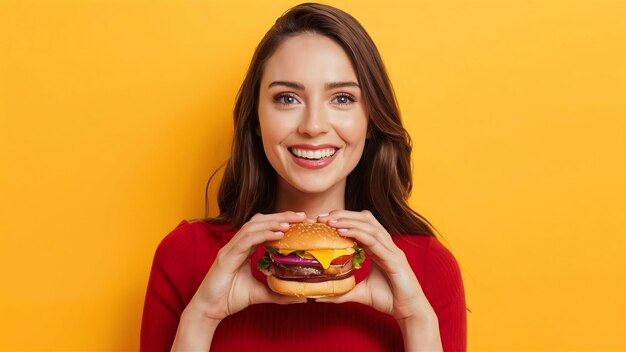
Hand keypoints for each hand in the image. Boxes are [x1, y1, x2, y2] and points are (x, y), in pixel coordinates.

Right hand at [186, 211, 307, 321]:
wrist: (208, 311)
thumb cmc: (229, 299)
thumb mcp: (260, 294)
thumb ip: (279, 293)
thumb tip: (302, 296)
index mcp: (243, 249)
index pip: (263, 228)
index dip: (281, 222)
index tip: (300, 221)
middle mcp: (236, 245)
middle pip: (259, 222)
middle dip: (281, 216)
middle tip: (301, 215)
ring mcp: (230, 249)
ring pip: (252, 227)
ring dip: (273, 223)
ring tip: (291, 223)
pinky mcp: (226, 258)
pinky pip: (246, 241)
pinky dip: (262, 235)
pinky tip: (278, 234)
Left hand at [316, 210, 435, 321]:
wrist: (410, 312)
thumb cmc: (389, 299)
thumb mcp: (360, 293)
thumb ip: (342, 291)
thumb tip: (320, 295)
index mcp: (379, 248)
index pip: (361, 225)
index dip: (343, 219)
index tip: (323, 220)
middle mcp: (386, 245)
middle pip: (365, 219)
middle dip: (344, 215)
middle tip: (323, 217)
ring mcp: (391, 250)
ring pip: (370, 226)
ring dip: (349, 221)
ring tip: (330, 221)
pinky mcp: (394, 260)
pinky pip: (375, 242)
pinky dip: (359, 234)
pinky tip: (343, 232)